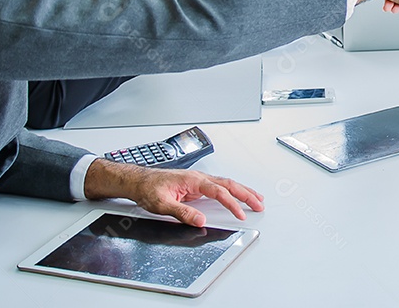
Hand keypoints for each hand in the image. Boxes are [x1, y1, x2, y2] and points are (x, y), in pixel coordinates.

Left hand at [84, 159, 264, 226]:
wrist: (139, 181)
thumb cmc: (149, 189)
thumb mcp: (162, 205)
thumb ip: (182, 212)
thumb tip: (200, 220)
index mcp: (193, 180)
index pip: (218, 191)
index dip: (231, 203)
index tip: (240, 214)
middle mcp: (198, 178)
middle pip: (228, 184)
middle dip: (246, 194)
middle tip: (259, 204)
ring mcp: (199, 181)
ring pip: (226, 183)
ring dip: (242, 191)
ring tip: (256, 199)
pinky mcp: (197, 185)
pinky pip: (220, 186)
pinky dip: (233, 190)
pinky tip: (237, 195)